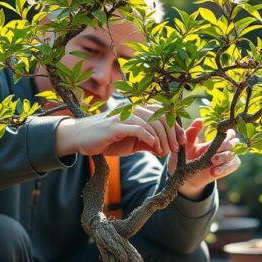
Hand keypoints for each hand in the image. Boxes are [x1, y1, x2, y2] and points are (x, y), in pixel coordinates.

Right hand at [55, 104, 184, 157]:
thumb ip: (147, 142)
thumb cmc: (107, 140)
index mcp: (137, 110)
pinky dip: (150, 138)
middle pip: (160, 117)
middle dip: (172, 134)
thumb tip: (163, 148)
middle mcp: (132, 109)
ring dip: (162, 139)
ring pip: (151, 123)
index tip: (181, 141)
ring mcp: (123, 116)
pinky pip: (138, 129)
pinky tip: (154, 148)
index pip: (163, 112)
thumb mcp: (132, 142)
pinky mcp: (115, 125)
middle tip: (176, 149)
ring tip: (164, 152)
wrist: (80, 138)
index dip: (175, 126)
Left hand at [170, 119, 239, 199]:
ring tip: (212, 161)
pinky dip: (224, 168)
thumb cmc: (186, 157)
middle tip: (215, 148)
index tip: (221, 133)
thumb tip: (200, 120)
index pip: (229, 132)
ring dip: (223, 157)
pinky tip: (214, 172)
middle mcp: (225, 146)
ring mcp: (228, 157)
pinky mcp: (229, 167)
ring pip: (232, 154)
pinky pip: (233, 165)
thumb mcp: (186, 144)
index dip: (228, 132)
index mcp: (217, 138)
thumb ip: (192, 132)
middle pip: (232, 142)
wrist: (186, 175)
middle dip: (224, 146)